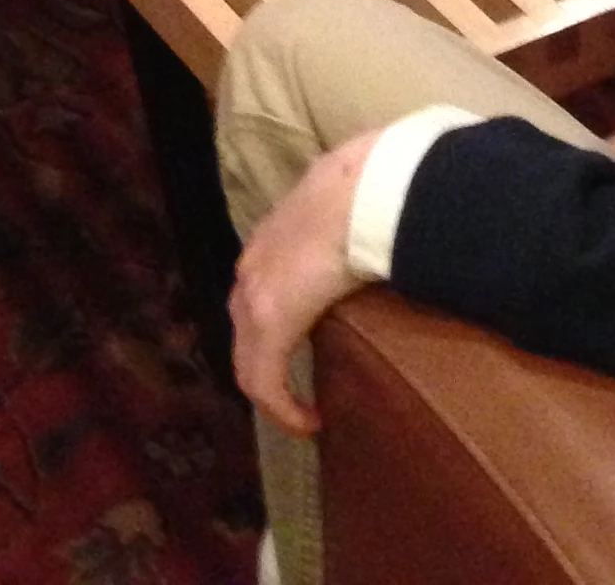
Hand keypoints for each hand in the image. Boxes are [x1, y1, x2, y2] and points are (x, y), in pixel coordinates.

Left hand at [230, 130, 378, 436]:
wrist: (355, 192)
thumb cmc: (357, 201)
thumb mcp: (339, 226)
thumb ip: (338, 244)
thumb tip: (369, 253)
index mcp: (265, 253)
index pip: (255, 310)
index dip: (273, 345)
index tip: (304, 369)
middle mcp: (249, 278)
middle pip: (245, 345)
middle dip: (269, 381)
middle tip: (299, 407)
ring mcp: (253, 300)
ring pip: (250, 366)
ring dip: (275, 396)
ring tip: (305, 416)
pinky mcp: (270, 324)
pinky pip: (265, 382)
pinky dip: (284, 409)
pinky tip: (311, 422)